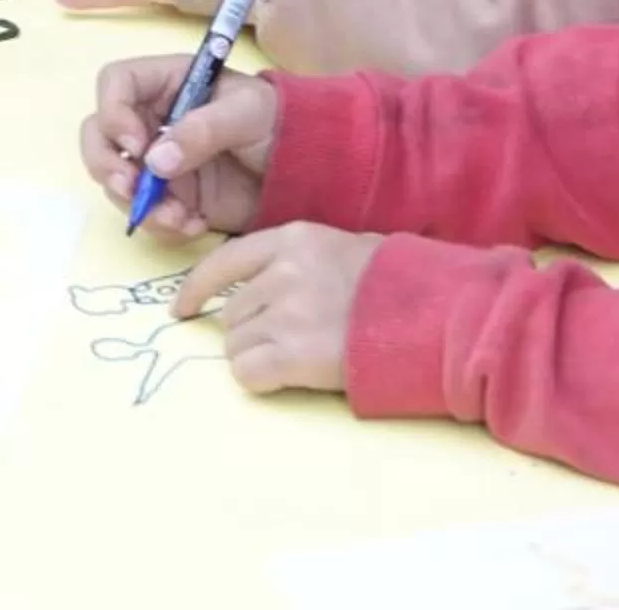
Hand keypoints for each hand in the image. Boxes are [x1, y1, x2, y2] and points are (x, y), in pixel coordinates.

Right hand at [77, 53, 276, 238]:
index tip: (138, 144)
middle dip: (105, 163)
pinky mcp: (170, 196)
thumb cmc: (280, 122)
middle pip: (99, 133)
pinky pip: (145, 212)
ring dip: (138, 204)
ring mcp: (157, 160)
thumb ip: (203, 131)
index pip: (116, 83)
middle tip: (129, 188)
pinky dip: (162, 224)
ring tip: (179, 218)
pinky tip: (194, 225)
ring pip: (115, 179)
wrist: (307, 168)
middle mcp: (151, 119)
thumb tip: (155, 161)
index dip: (114, 111)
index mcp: (168, 83)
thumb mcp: (247, 114)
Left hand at [175, 221, 381, 394]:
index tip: (182, 308)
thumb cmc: (398, 285)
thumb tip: (262, 282)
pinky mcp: (295, 356)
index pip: (224, 262)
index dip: (197, 289)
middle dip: (247, 331)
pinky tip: (286, 377)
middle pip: (232, 312)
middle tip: (281, 342)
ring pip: (235, 345)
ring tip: (293, 358)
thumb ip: (300, 259)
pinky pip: (247, 373)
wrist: (435, 318)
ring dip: (255, 356)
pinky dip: (258, 380)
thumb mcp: (345, 248)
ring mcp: (288, 314)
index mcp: (294, 240)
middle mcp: (284, 273)